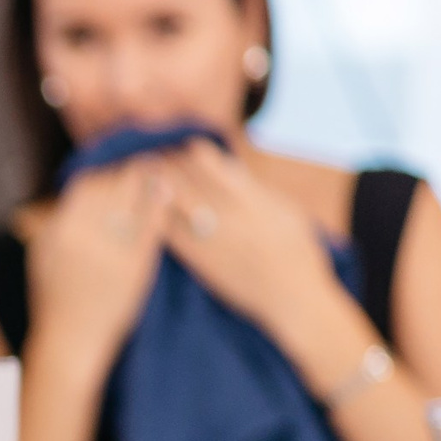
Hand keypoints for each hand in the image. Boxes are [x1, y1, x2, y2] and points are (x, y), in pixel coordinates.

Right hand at [26, 158, 170, 366]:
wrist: (72, 340)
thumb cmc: (52, 298)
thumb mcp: (41, 255)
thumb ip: (56, 221)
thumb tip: (75, 192)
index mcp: (61, 232)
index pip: (87, 185)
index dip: (104, 172)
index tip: (116, 167)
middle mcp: (87, 238)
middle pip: (113, 189)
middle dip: (130, 172)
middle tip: (146, 161)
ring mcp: (113, 253)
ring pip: (135, 204)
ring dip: (149, 183)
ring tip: (161, 173)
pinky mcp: (136, 269)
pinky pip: (151, 229)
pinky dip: (160, 208)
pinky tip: (166, 198)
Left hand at [157, 143, 342, 338]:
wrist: (291, 297)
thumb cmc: (296, 251)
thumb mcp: (286, 210)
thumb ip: (256, 189)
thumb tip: (230, 166)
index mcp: (251, 200)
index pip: (212, 164)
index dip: (194, 150)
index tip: (184, 143)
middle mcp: (228, 217)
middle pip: (187, 179)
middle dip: (168, 161)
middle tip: (153, 150)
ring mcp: (210, 240)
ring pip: (172, 202)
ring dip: (156, 183)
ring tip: (144, 170)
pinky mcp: (198, 261)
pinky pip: (167, 233)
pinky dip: (154, 214)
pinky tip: (145, 203)